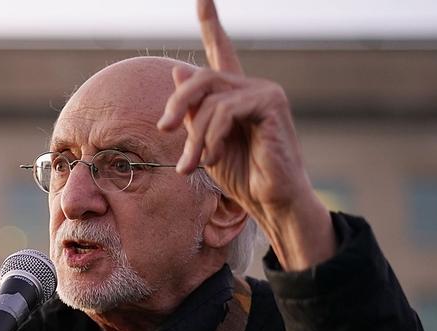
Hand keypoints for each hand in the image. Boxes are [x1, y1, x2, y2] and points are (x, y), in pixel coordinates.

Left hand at [158, 0, 333, 270]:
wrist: (271, 200)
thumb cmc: (241, 176)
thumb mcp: (204, 142)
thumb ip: (192, 110)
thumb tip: (179, 71)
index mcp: (235, 95)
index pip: (222, 52)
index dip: (212, 23)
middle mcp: (252, 87)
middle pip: (201, 78)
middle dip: (177, 104)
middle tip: (164, 129)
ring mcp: (264, 92)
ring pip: (210, 99)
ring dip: (194, 136)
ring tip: (191, 164)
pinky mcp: (272, 104)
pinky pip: (226, 110)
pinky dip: (212, 136)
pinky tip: (213, 157)